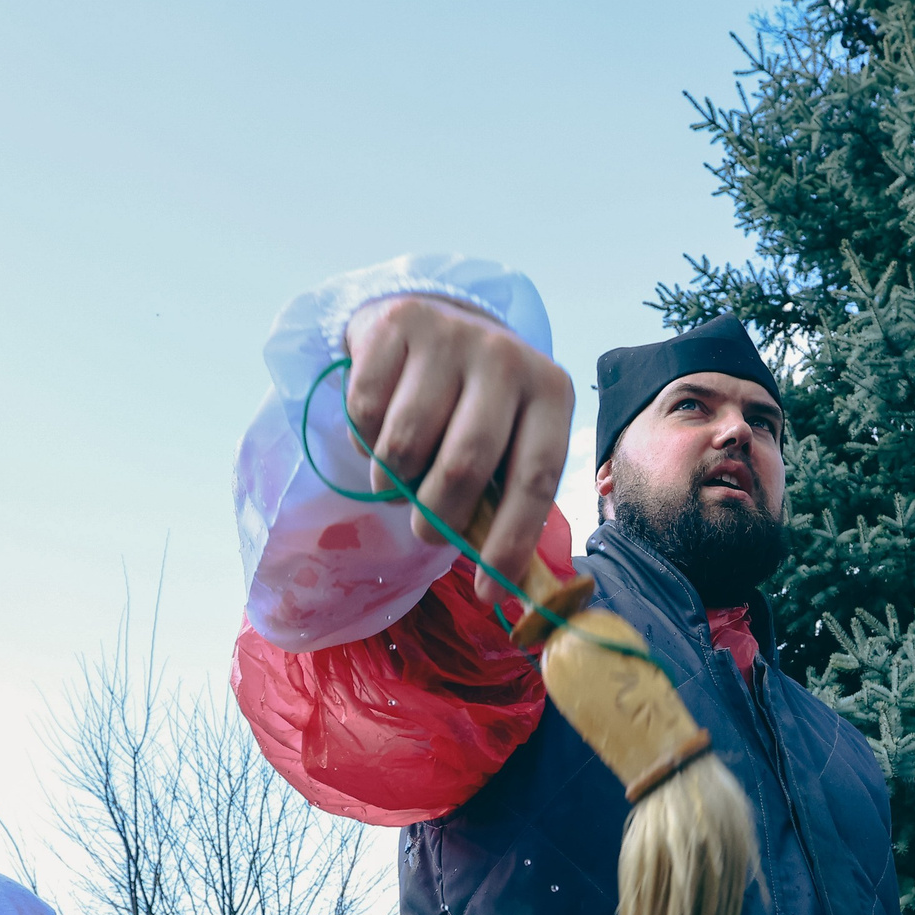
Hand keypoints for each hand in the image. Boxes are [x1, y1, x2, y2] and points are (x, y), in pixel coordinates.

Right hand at [344, 294, 574, 604]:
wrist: (435, 320)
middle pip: (463, 465)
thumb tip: (508, 588)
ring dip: (392, 482)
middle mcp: (507, 356)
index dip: (510, 542)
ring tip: (399, 478)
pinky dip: (364, 441)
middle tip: (426, 532)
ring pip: (404, 444)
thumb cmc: (476, 405)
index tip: (489, 594)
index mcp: (550, 392)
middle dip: (436, 518)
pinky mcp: (398, 322)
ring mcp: (452, 334)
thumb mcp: (509, 441)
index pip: (536, 478)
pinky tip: (379, 430)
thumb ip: (507, 500)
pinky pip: (365, 410)